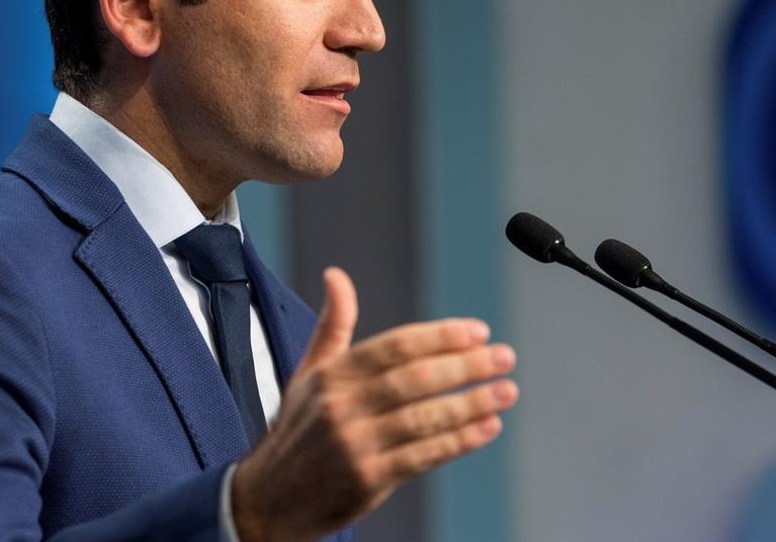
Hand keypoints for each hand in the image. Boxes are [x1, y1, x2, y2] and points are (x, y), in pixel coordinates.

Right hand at [232, 266, 517, 541]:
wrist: (269, 498)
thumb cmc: (298, 431)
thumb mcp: (308, 372)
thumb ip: (333, 324)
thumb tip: (337, 276)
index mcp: (332, 373)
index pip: (395, 345)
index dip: (441, 336)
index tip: (478, 332)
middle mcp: (342, 405)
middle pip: (416, 378)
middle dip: (466, 365)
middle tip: (503, 357)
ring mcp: (354, 444)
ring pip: (425, 418)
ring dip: (472, 403)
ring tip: (506, 391)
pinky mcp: (367, 479)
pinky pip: (423, 456)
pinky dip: (460, 441)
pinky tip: (487, 428)